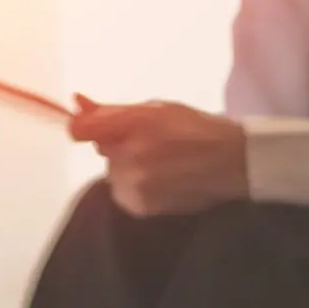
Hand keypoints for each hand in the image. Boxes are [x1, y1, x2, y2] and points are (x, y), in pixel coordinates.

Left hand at [70, 95, 248, 216]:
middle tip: (151, 141)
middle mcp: (130, 156)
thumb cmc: (194, 129)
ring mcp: (134, 184)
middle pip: (100, 148)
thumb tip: (75, 101)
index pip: (80, 129)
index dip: (84, 125)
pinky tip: (161, 179)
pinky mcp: (139, 205)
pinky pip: (121, 191)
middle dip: (118, 144)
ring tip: (160, 162)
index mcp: (135, 123)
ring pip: (111, 171)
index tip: (95, 123)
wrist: (233, 162)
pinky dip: (134, 185)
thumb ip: (110, 110)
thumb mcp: (154, 109)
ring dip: (126, 166)